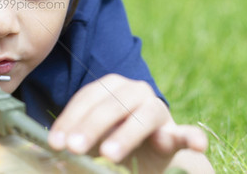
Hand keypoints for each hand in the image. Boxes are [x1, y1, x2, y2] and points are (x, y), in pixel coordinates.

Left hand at [47, 74, 209, 172]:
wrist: (147, 156)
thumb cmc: (109, 142)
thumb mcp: (89, 143)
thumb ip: (74, 145)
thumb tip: (50, 159)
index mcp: (109, 87)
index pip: (86, 99)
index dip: (69, 120)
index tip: (55, 143)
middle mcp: (134, 91)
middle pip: (111, 105)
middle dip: (90, 126)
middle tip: (73, 148)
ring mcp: (157, 110)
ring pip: (144, 115)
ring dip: (126, 134)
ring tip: (109, 154)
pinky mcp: (178, 133)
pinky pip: (186, 133)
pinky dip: (192, 137)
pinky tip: (196, 144)